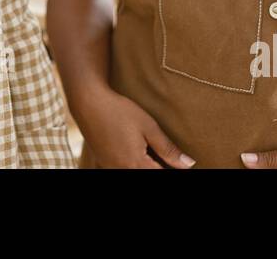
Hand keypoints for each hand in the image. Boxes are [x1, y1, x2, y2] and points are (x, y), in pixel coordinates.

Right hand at [75, 88, 195, 168]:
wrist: (88, 102)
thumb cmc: (119, 111)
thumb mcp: (148, 127)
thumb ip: (168, 149)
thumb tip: (189, 165)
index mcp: (135, 164)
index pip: (161, 174)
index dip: (174, 169)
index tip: (183, 165)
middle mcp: (121, 170)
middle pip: (147, 174)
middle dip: (160, 167)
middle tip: (169, 158)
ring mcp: (110, 168)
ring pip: (134, 172)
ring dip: (146, 166)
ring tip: (153, 154)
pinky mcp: (103, 163)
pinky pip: (122, 169)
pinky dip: (133, 164)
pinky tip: (138, 153)